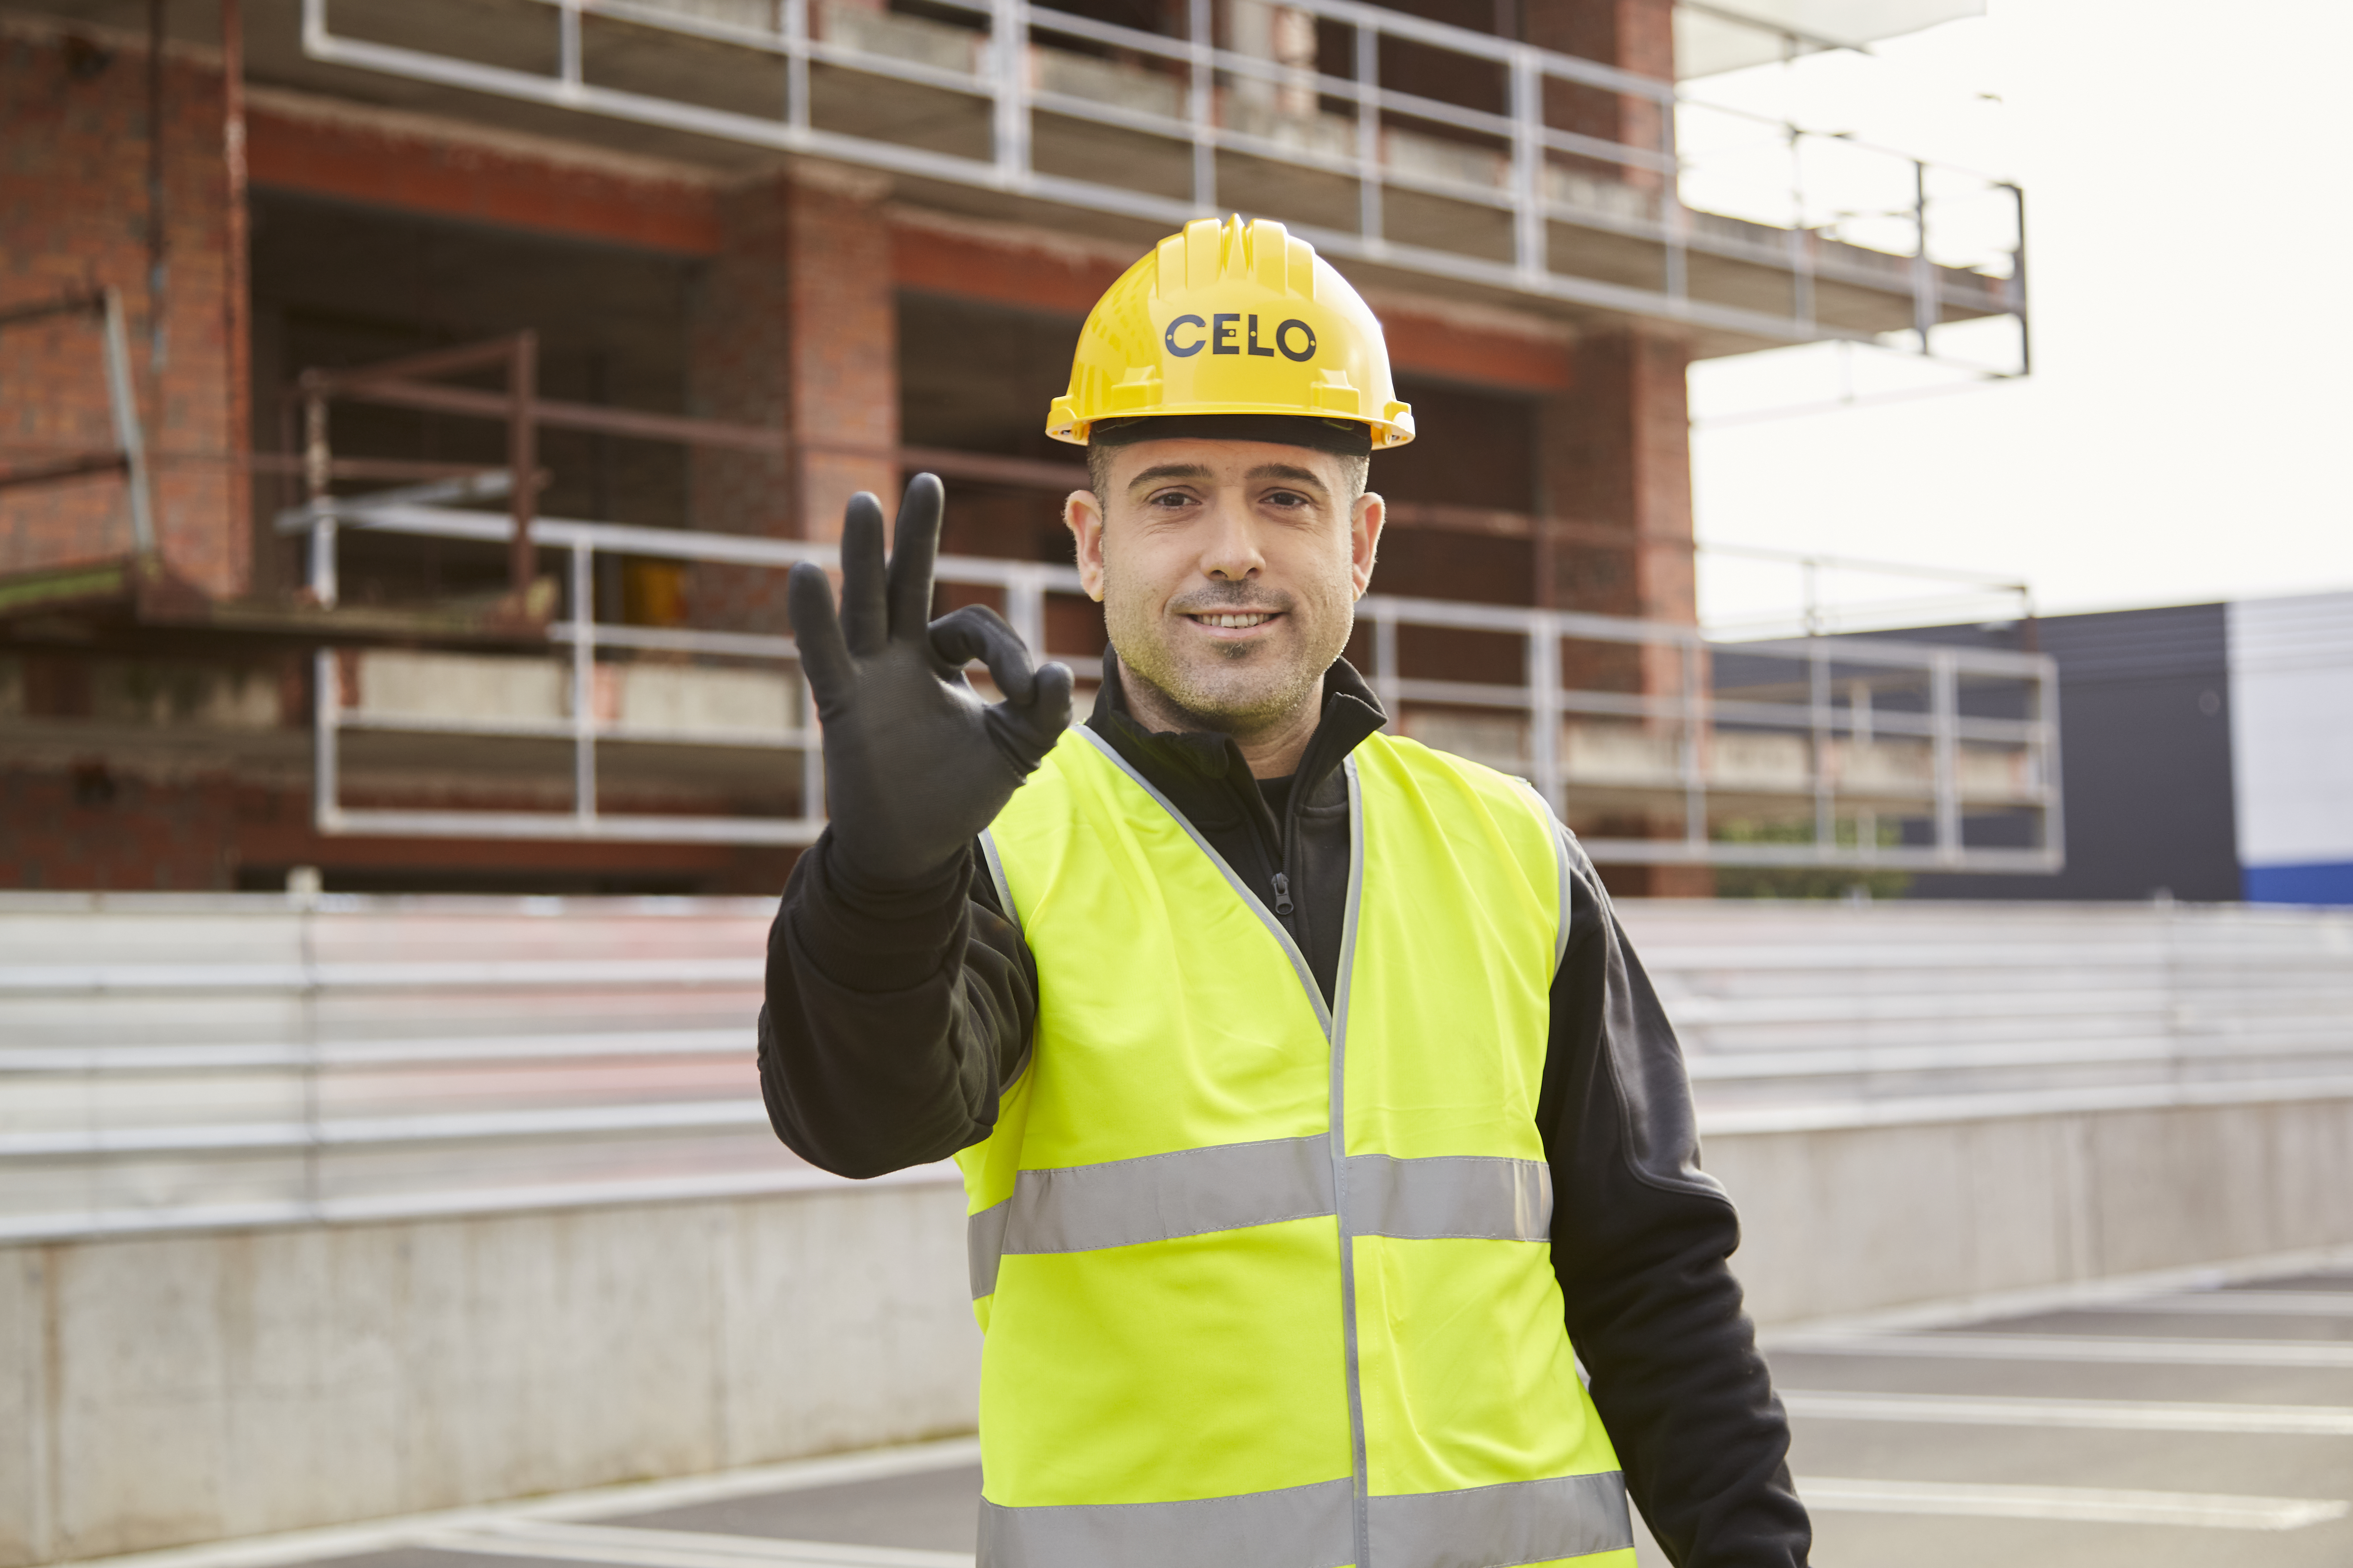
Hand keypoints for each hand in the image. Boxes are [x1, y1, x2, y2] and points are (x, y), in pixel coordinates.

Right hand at [787, 474, 1073, 884]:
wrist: (915, 849)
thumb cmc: (960, 794)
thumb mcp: (1017, 749)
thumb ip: (1043, 712)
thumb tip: (1061, 673)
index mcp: (940, 659)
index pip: (975, 627)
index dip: (1008, 654)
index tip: (1028, 694)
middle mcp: (900, 657)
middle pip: (908, 582)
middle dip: (918, 535)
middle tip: (930, 482)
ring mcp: (868, 677)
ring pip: (866, 603)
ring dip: (865, 554)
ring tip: (865, 502)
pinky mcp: (843, 705)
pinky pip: (824, 653)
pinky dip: (812, 616)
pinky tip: (804, 572)